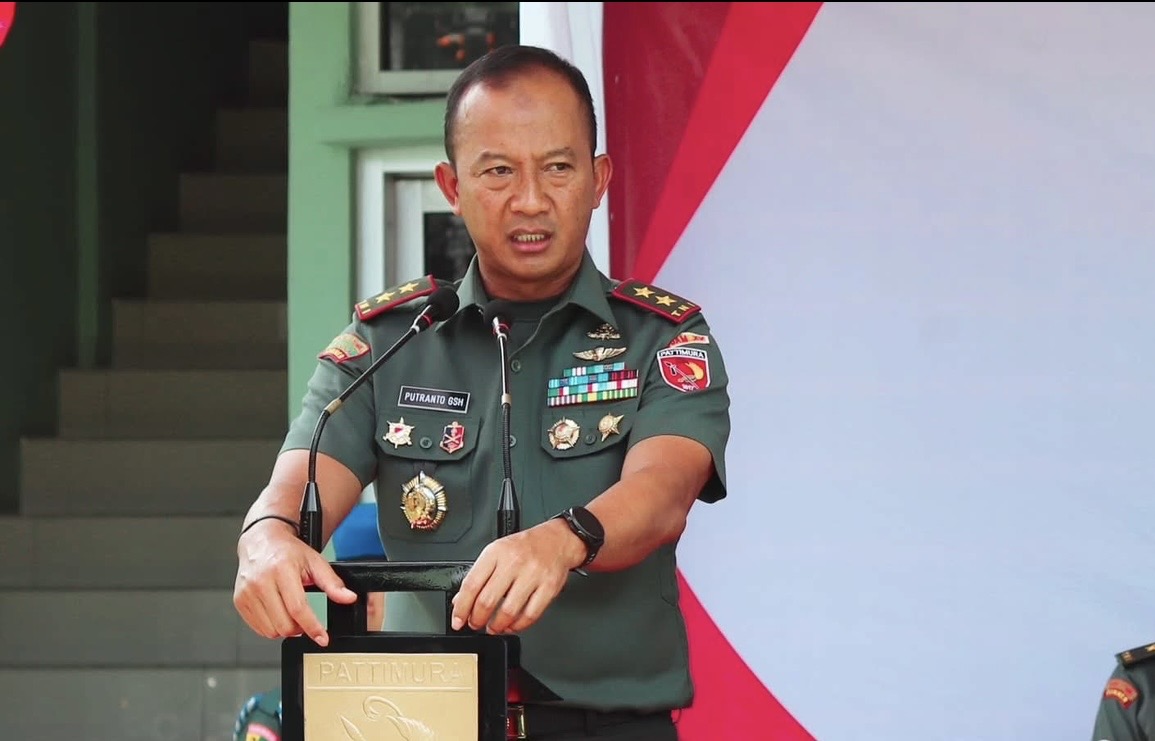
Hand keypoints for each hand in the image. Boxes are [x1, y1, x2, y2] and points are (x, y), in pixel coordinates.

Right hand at [233, 519, 357, 646]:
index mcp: (281, 570)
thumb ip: (332, 583)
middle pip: (284, 624)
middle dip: (300, 628)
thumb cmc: (288, 551)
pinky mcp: (239, 601)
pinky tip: (277, 612)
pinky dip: (271, 627)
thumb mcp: (315, 562)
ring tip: (290, 612)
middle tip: (306, 619)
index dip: (312, 627)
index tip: (322, 638)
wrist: (262, 541)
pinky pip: (258, 628)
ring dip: (285, 629)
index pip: (298, 608)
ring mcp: (247, 592)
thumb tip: (348, 598)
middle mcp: (261, 581)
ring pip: (271, 630)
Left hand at [450, 518, 586, 634]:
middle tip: (475, 624)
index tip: (458, 620)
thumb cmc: (524, 547)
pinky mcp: (548, 587)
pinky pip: (530, 615)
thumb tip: (460, 600)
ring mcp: (533, 575)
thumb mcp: (496, 552)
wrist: (556, 540)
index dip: (461, 607)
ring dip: (497, 626)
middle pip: (487, 600)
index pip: (471, 584)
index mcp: (496, 552)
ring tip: (493, 627)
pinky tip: (512, 625)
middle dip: (477, 619)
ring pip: (508, 611)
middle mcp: (513, 562)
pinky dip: (518, 626)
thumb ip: (478, 575)